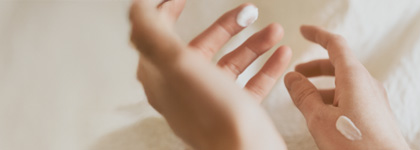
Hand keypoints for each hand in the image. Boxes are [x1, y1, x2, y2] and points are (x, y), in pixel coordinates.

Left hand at [128, 0, 290, 148]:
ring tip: (275, 30)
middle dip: (227, 26)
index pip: (157, 36)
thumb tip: (137, 7)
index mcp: (162, 77)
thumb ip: (153, 33)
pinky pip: (251, 84)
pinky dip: (266, 67)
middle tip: (248, 10)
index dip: (168, 11)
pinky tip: (282, 54)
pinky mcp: (234, 116)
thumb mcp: (178, 64)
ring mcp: (209, 104)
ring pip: (230, 64)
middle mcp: (182, 91)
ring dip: (253, 44)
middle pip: (200, 47)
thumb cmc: (214, 115)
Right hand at [284, 25, 410, 149]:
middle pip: (339, 65)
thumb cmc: (356, 145)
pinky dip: (335, 100)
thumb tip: (292, 78)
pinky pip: (354, 99)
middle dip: (315, 67)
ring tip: (305, 101)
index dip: (317, 35)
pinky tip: (325, 118)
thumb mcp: (319, 119)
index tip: (303, 31)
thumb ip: (303, 96)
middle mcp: (368, 84)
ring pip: (346, 85)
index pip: (335, 45)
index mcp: (354, 77)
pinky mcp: (378, 116)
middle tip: (296, 74)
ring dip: (323, 88)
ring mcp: (376, 100)